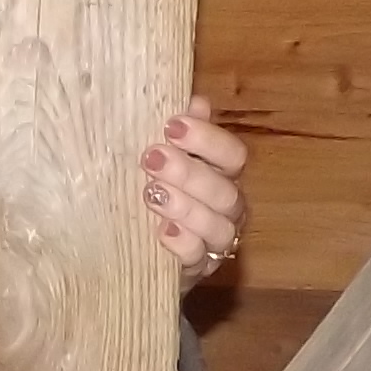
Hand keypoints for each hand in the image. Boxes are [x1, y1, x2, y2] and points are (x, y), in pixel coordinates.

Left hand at [143, 98, 246, 287]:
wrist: (137, 251)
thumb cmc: (155, 194)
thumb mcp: (162, 161)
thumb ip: (181, 134)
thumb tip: (195, 101)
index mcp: (223, 175)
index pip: (232, 155)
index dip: (207, 139)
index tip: (172, 126)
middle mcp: (228, 208)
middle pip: (225, 190)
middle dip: (189, 173)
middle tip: (152, 158)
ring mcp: (216, 242)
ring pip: (218, 225)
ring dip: (186, 207)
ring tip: (152, 193)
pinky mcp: (197, 270)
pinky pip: (199, 258)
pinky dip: (183, 243)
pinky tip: (161, 231)